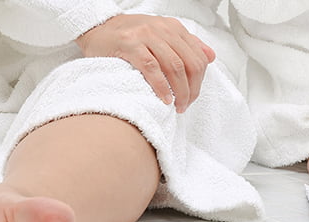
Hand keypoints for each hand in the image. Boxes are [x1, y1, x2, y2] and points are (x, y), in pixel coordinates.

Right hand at [76, 14, 215, 112]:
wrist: (96, 28)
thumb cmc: (127, 36)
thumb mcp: (161, 35)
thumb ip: (186, 44)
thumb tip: (211, 57)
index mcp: (172, 28)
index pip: (198, 56)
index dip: (200, 80)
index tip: (192, 96)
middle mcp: (162, 29)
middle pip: (189, 63)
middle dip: (191, 89)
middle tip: (185, 105)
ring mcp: (146, 36)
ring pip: (174, 66)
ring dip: (179, 91)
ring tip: (177, 106)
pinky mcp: (130, 45)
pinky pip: (152, 68)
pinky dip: (161, 86)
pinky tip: (163, 98)